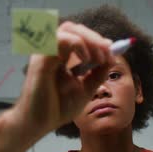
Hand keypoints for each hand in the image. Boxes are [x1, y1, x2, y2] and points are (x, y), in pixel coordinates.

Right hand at [6, 21, 113, 140]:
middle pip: (72, 28)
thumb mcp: (85, 89)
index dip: (96, 39)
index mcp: (60, 57)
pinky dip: (76, 44)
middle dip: (94, 37)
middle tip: (108, 51)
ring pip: (66, 29)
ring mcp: (45, 53)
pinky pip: (59, 40)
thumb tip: (112, 58)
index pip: (77, 36)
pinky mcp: (42, 59)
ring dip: (87, 39)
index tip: (112, 51)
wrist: (40, 123)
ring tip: (97, 57)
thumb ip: (97, 73)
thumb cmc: (57, 108)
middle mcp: (51, 51)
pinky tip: (86, 59)